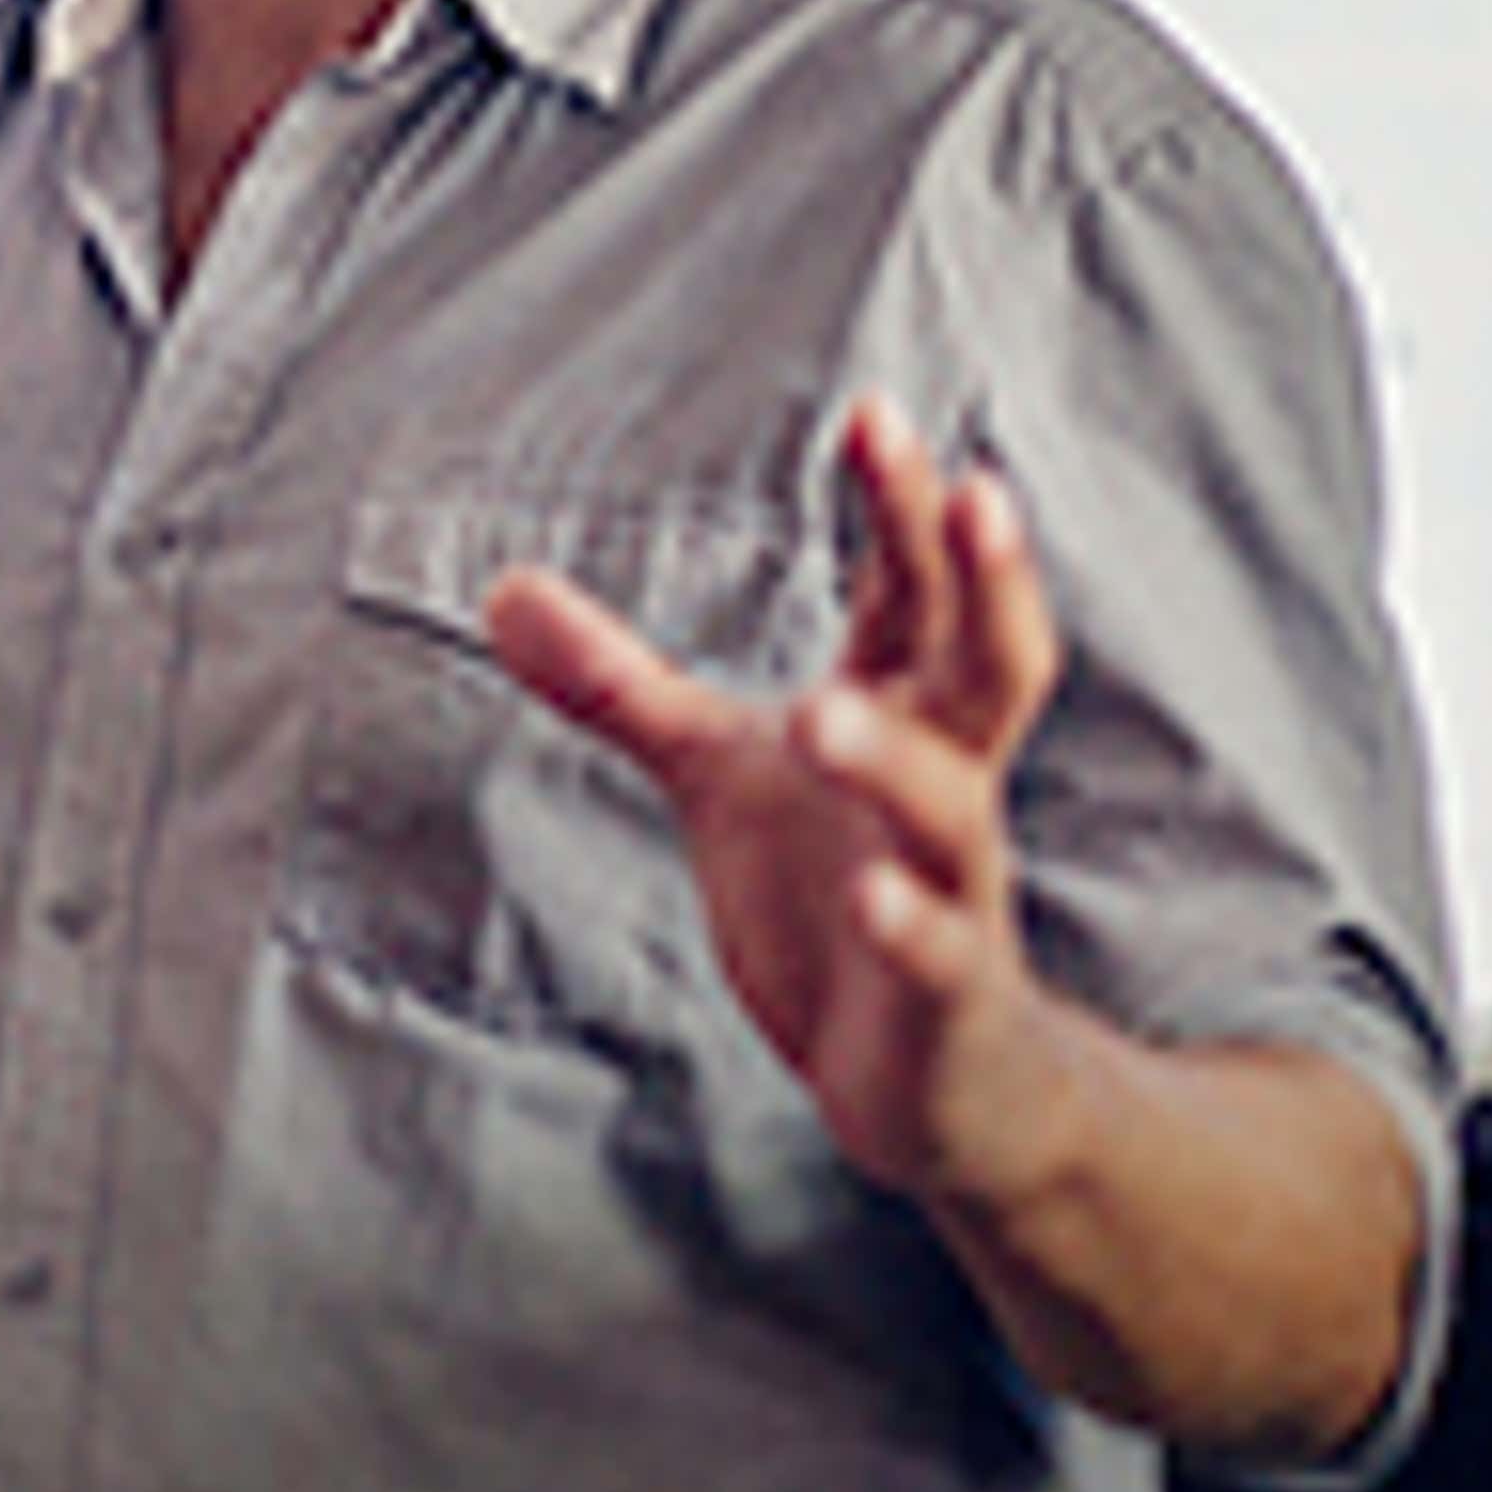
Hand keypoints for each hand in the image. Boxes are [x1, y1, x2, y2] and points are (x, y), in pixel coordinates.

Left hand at [482, 397, 1076, 1202]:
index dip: (903, 506)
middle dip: (988, 578)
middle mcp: (947, 784)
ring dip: (893, 756)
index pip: (920, 590)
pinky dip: (913, 920)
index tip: (874, 412)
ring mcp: (958, 891)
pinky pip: (945, 951)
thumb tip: (498, 586)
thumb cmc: (837, 889)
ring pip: (956, 807)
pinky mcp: (951, 999)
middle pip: (994, 664)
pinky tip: (870, 893)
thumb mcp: (716, 771)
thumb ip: (621, 683)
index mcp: (903, 713)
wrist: (940, 1079)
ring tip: (819, 709)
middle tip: (973, 486)